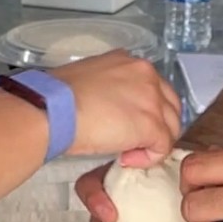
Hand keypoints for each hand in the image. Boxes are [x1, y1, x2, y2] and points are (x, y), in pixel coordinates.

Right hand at [52, 51, 181, 165]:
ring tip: (127, 153)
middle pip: (169, 105)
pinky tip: (126, 159)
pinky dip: (148, 158)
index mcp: (129, 62)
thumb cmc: (57, 98)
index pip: (154, 87)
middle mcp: (146, 74)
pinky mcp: (151, 124)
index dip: (145, 110)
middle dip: (156, 126)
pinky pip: (162, 146)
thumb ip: (108, 89)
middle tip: (133, 142)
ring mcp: (151, 99)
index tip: (127, 124)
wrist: (52, 110)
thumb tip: (110, 107)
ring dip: (152, 143)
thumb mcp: (88, 81)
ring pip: (171, 126)